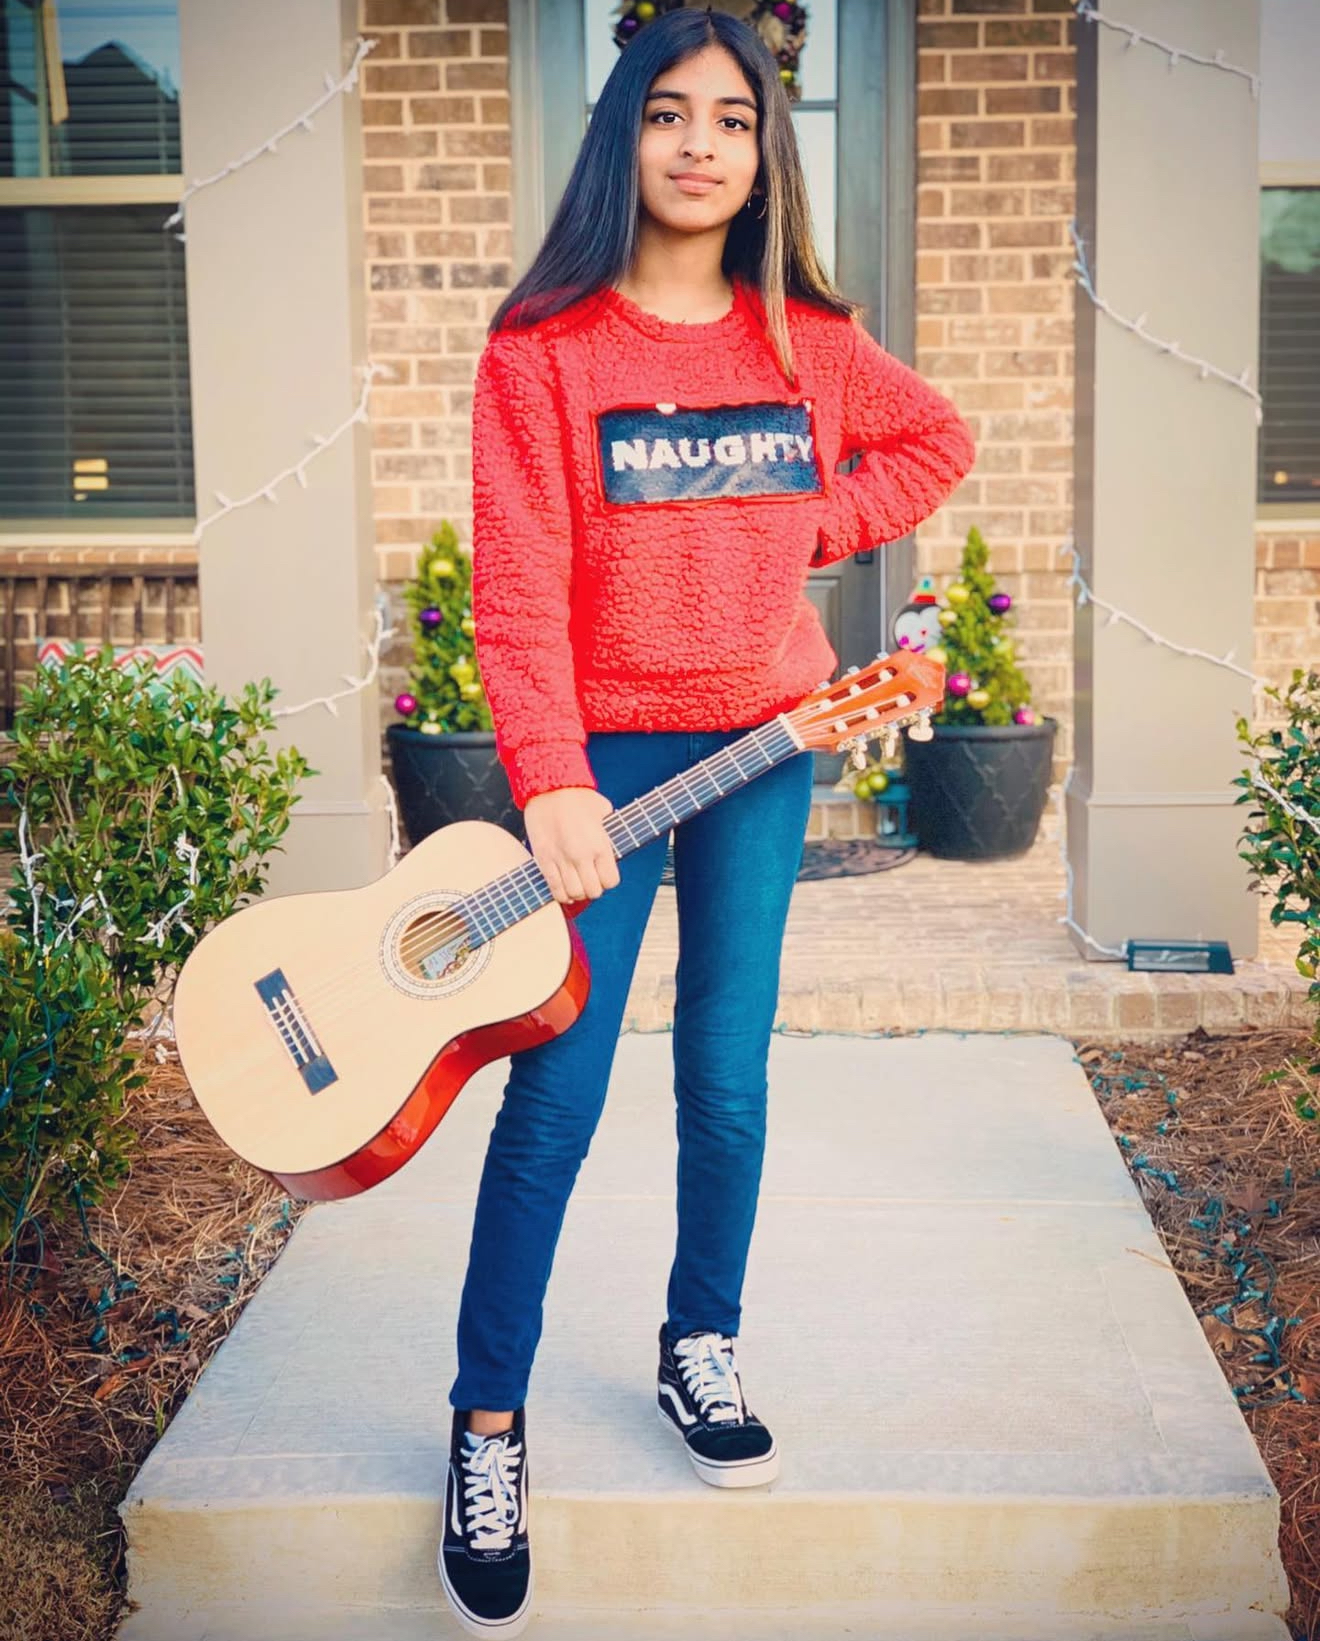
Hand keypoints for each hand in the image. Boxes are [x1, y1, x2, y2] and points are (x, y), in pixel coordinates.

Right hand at [523, 786, 619, 903]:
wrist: (549, 786)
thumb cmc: (577, 795)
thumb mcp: (603, 810)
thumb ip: (608, 829)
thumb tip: (611, 836)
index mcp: (600, 845)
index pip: (610, 881)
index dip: (607, 880)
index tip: (602, 874)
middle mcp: (582, 855)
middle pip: (593, 892)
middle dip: (592, 888)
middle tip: (588, 879)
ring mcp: (562, 859)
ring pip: (574, 894)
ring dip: (576, 893)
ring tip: (575, 884)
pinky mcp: (544, 859)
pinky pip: (554, 889)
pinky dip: (561, 894)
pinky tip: (563, 888)